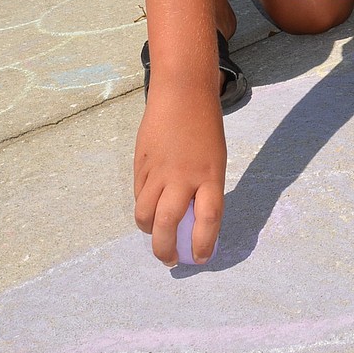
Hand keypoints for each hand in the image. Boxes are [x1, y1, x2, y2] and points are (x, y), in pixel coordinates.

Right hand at [133, 86, 226, 265]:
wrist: (183, 93)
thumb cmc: (205, 127)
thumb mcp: (215, 161)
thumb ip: (204, 190)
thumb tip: (190, 222)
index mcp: (210, 174)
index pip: (207, 218)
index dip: (203, 244)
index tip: (199, 258)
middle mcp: (183, 175)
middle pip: (168, 222)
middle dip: (165, 248)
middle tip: (170, 259)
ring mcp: (158, 169)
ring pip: (145, 213)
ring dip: (150, 231)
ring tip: (157, 236)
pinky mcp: (140, 163)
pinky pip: (139, 194)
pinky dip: (144, 207)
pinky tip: (150, 210)